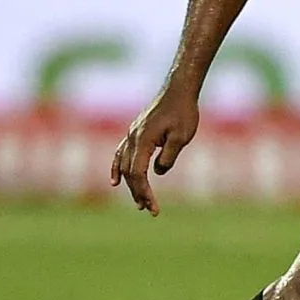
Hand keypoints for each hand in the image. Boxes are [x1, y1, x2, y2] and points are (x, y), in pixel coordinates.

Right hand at [109, 87, 199, 214]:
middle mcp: (132, 137)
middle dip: (138, 193)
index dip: (144, 192)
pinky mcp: (135, 132)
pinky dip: (117, 168)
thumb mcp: (181, 137)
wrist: (179, 90)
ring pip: (124, 164)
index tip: (153, 207)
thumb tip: (157, 172)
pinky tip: (116, 181)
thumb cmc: (183, 112)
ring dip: (130, 184)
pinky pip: (121, 153)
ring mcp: (132, 134)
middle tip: (150, 210)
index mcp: (143, 140)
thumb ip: (168, 157)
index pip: (138, 173)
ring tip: (139, 202)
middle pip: (129, 172)